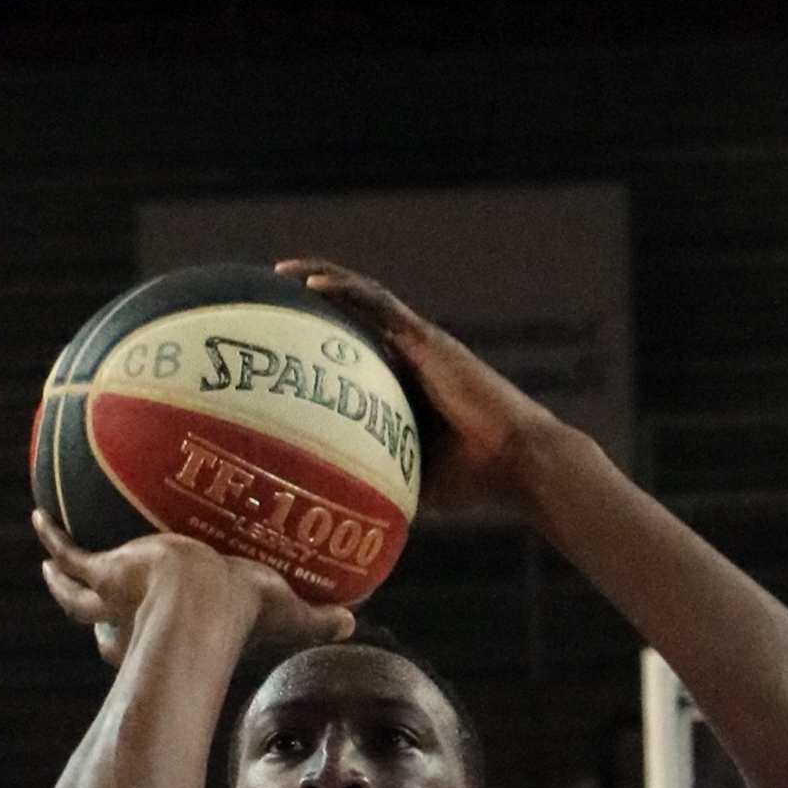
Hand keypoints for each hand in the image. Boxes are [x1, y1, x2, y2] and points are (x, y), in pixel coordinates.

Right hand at [32, 510, 349, 672]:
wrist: (200, 604)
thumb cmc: (239, 615)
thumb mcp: (280, 609)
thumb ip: (312, 616)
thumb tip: (354, 621)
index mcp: (167, 635)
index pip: (146, 643)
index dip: (139, 643)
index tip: (132, 638)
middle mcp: (132, 622)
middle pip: (101, 621)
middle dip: (92, 612)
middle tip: (81, 597)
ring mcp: (113, 596)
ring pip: (74, 590)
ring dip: (61, 578)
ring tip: (48, 560)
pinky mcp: (103, 570)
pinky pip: (69, 552)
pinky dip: (53, 537)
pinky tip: (40, 516)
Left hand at [278, 262, 558, 517]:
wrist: (517, 462)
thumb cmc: (474, 481)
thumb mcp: (413, 482)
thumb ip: (380, 482)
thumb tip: (340, 515)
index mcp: (408, 383)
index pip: (359, 350)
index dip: (323, 340)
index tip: (283, 343)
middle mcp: (412, 355)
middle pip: (356, 315)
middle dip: (313, 300)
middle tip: (271, 294)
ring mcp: (420, 343)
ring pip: (364, 298)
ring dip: (322, 279)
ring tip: (281, 272)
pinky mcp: (428, 339)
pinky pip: (381, 305)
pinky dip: (347, 292)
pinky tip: (312, 284)